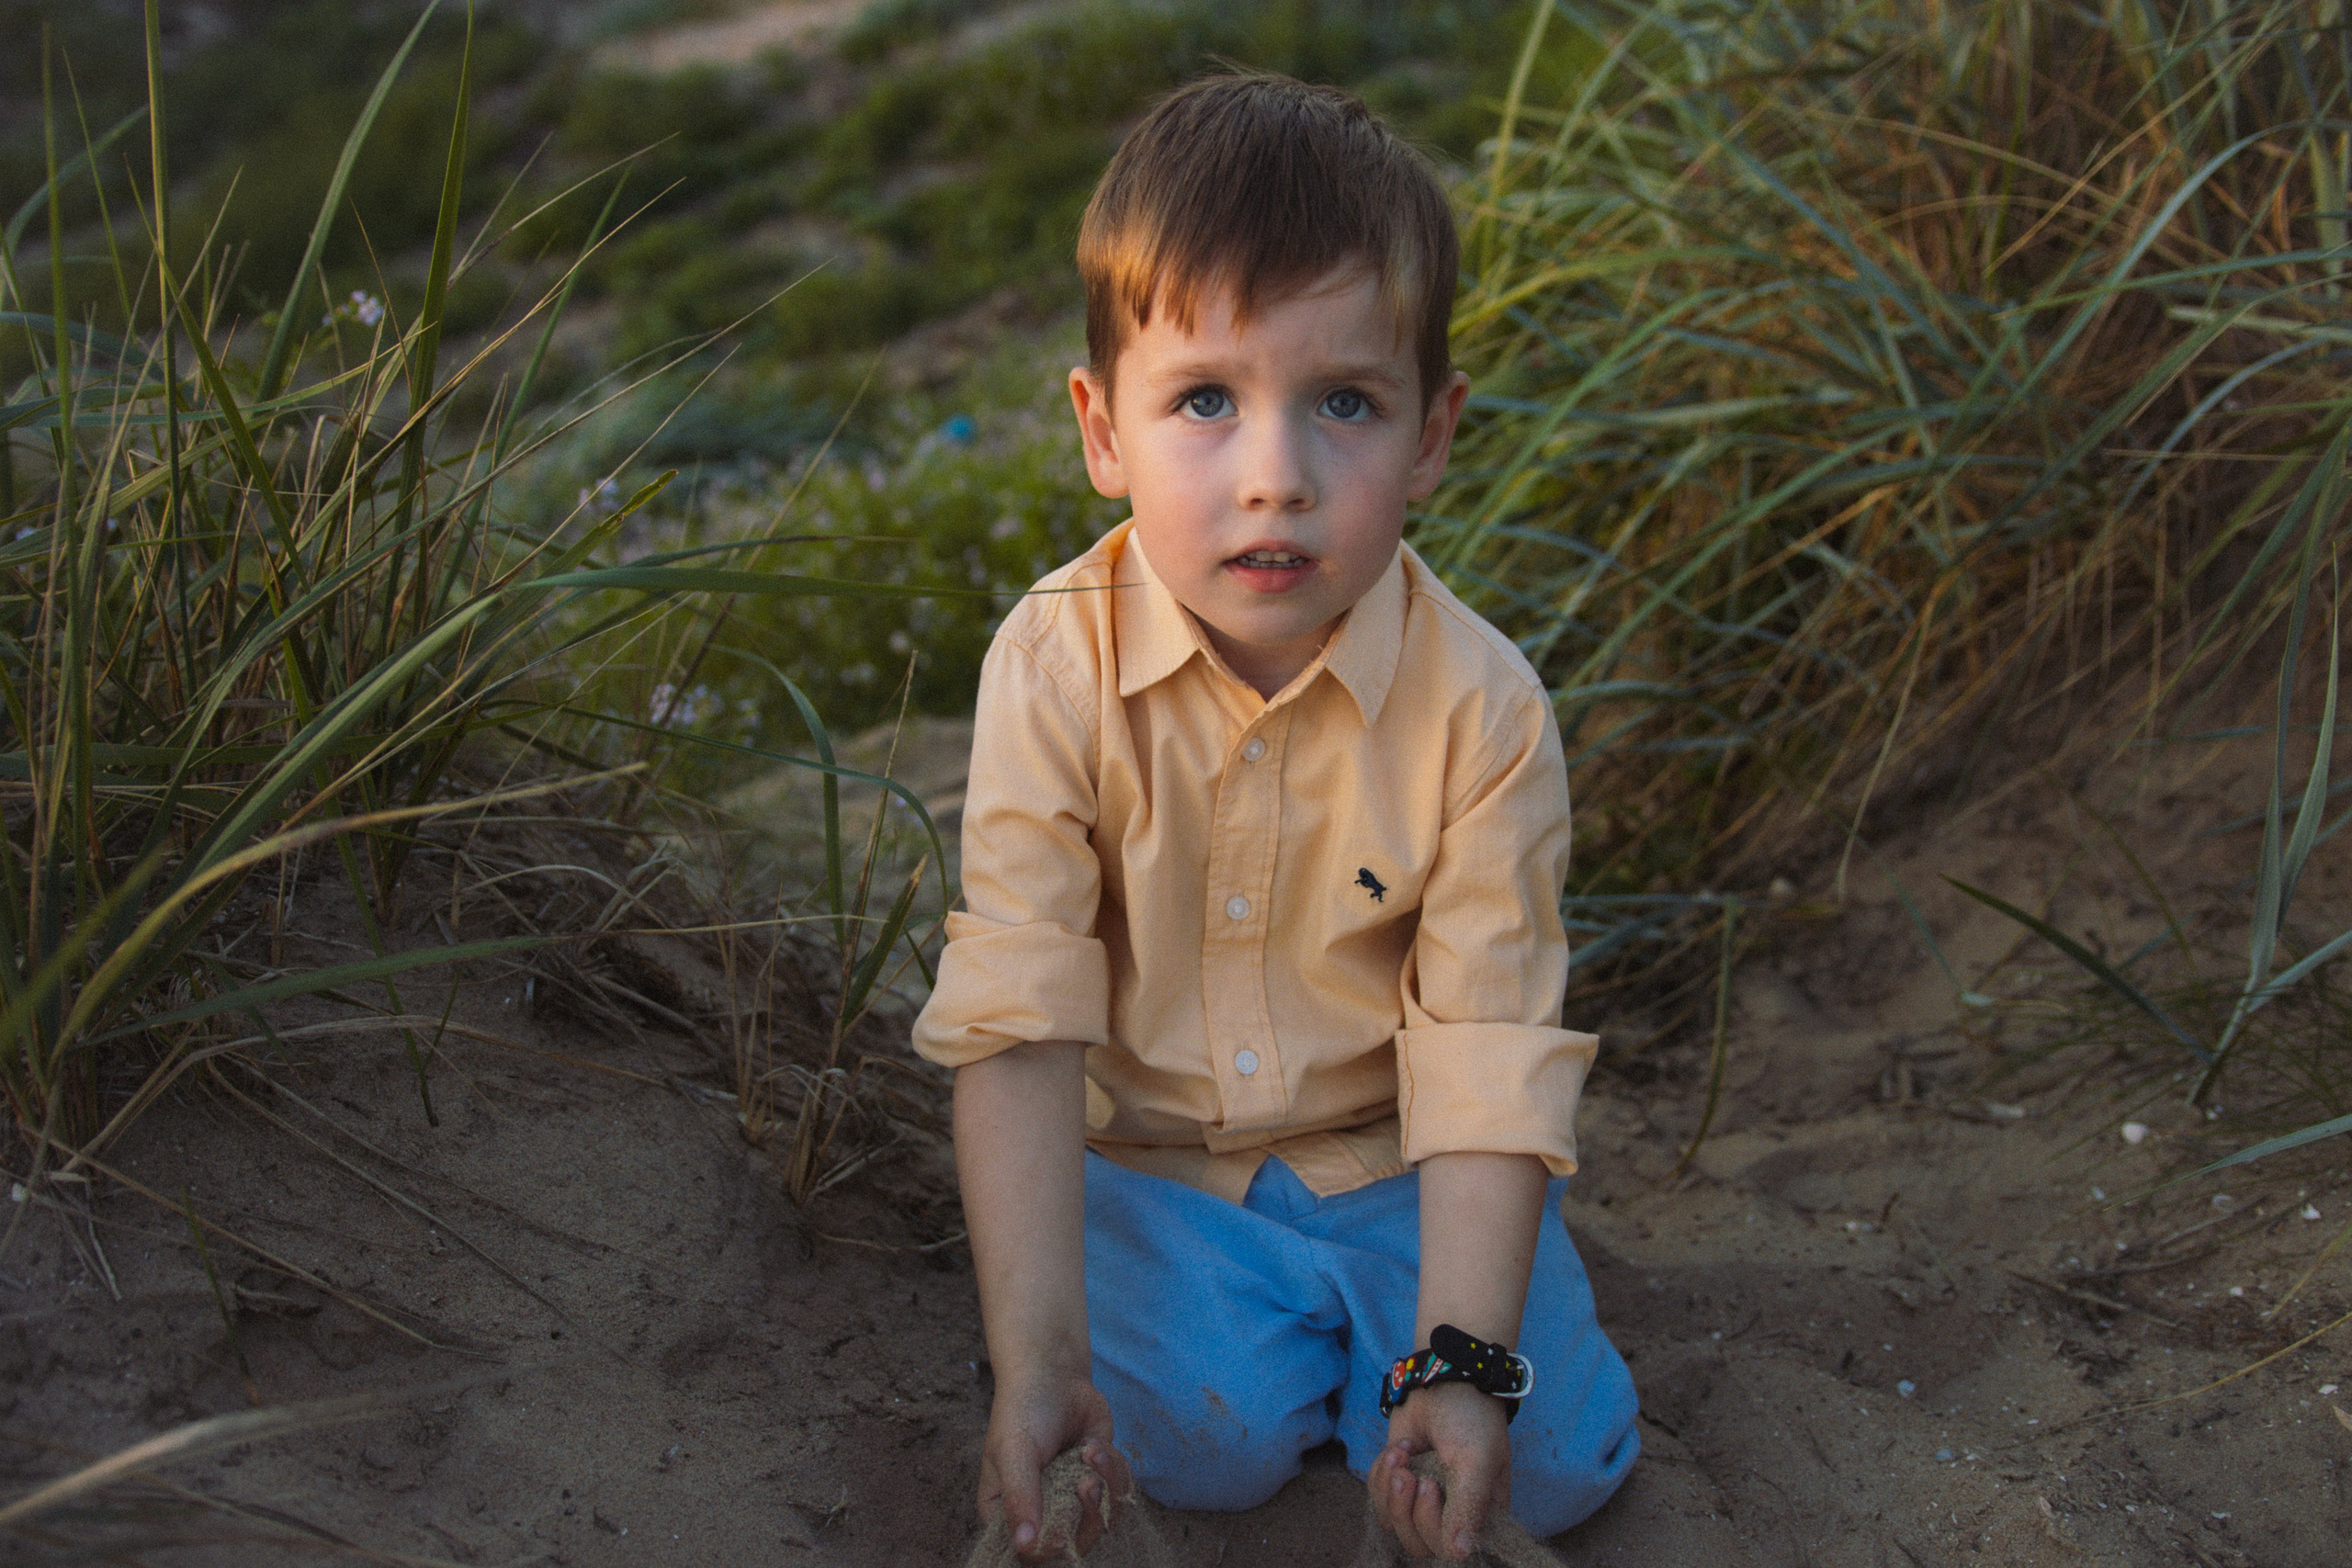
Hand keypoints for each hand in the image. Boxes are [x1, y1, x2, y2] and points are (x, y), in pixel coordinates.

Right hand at [977, 1368, 1130, 1562]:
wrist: (1053, 1374)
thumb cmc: (1023, 1412)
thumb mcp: (1014, 1452)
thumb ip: (1020, 1497)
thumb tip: (1024, 1546)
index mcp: (1009, 1512)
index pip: (1031, 1554)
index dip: (1053, 1545)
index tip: (1065, 1517)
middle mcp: (1042, 1511)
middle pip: (1074, 1544)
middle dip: (1088, 1514)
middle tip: (1086, 1482)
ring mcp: (1071, 1497)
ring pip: (1102, 1519)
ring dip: (1104, 1484)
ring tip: (1091, 1451)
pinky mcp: (1098, 1479)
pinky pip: (1118, 1494)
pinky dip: (1114, 1469)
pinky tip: (1095, 1444)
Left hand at [1368, 1381, 1511, 1561]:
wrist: (1444, 1378)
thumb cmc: (1470, 1418)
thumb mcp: (1477, 1461)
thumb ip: (1469, 1507)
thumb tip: (1460, 1554)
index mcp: (1481, 1515)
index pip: (1450, 1551)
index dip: (1430, 1525)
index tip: (1428, 1485)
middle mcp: (1452, 1514)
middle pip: (1417, 1544)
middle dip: (1404, 1508)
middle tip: (1408, 1473)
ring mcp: (1423, 1500)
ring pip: (1394, 1524)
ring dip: (1391, 1488)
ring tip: (1403, 1453)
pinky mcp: (1399, 1484)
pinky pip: (1378, 1500)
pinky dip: (1381, 1474)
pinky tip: (1399, 1449)